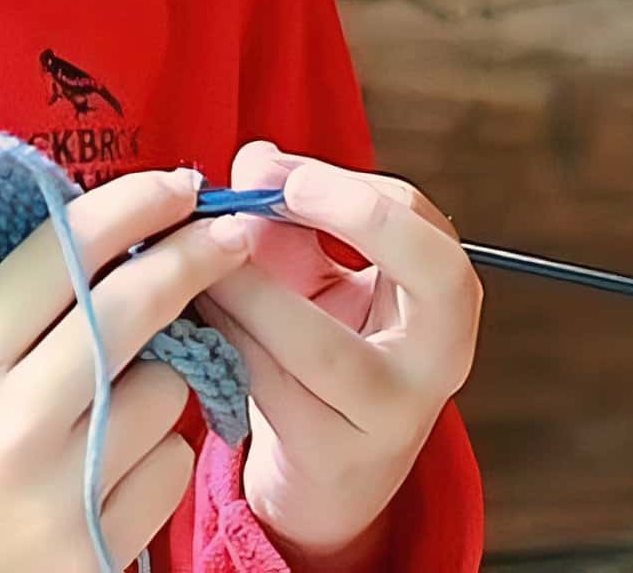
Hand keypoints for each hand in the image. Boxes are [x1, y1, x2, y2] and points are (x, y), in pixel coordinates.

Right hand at [0, 167, 249, 572]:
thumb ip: (18, 298)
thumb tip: (118, 231)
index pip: (63, 255)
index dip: (130, 208)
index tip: (176, 185)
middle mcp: (11, 427)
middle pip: (129, 312)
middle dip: (188, 257)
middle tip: (228, 229)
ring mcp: (59, 498)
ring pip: (163, 390)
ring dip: (161, 371)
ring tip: (109, 392)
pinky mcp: (96, 553)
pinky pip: (169, 465)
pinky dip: (157, 448)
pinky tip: (111, 456)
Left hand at [197, 143, 481, 569]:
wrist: (324, 473)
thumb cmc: (319, 348)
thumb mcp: (313, 273)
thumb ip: (287, 212)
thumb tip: (256, 160)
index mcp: (441, 300)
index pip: (423, 222)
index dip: (351, 187)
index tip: (283, 172)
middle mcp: (438, 359)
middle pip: (433, 272)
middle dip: (353, 215)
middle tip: (271, 193)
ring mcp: (392, 415)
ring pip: (321, 340)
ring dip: (246, 284)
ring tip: (198, 251)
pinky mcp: (332, 454)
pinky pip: (270, 381)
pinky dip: (223, 333)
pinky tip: (190, 306)